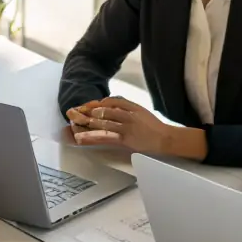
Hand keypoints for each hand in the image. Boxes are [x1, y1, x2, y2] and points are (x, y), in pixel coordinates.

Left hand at [67, 97, 205, 159]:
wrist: (167, 139)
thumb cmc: (156, 128)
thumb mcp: (142, 113)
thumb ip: (128, 109)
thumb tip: (112, 107)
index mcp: (132, 106)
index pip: (111, 102)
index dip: (96, 104)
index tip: (86, 106)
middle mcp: (128, 114)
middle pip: (103, 110)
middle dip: (87, 111)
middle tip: (74, 112)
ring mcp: (126, 126)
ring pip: (102, 122)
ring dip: (87, 122)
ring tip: (74, 122)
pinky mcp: (126, 138)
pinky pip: (105, 136)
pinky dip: (92, 136)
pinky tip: (82, 137)